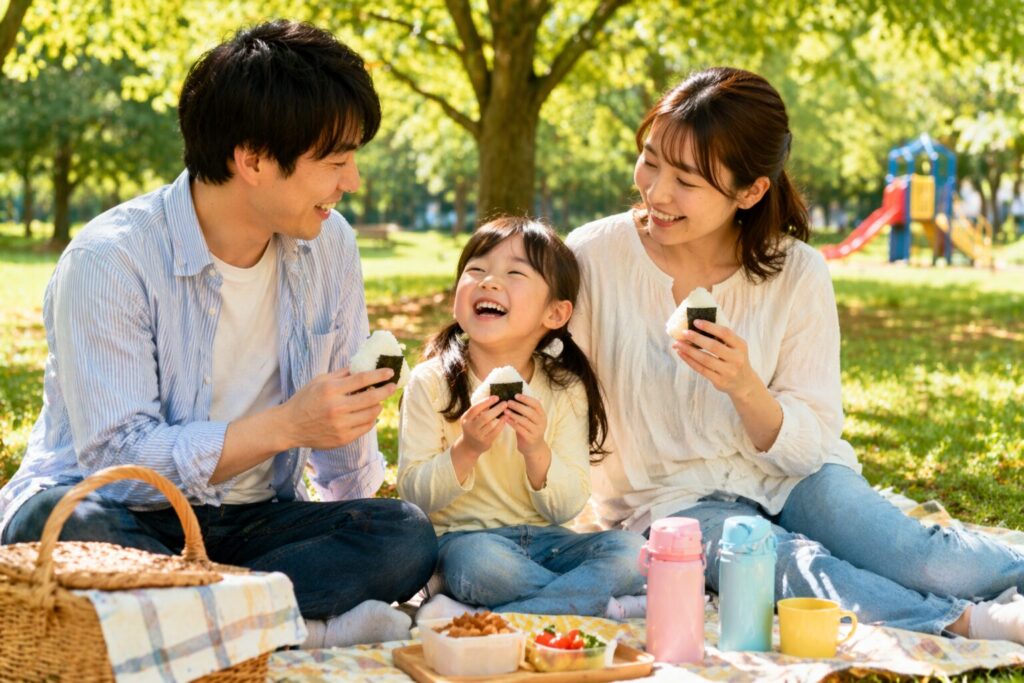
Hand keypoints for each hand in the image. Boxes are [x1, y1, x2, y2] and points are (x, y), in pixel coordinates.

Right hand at [279, 367, 395, 448]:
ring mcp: (341, 425)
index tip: (390, 372)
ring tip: (377, 401)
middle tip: (393, 386)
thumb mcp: (320, 381)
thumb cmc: (306, 399)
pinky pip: (366, 427)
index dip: (379, 375)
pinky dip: (371, 419)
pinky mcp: (343, 438)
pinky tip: (369, 413)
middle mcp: (337, 407)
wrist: (290, 426)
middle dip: (386, 390)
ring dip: (378, 405)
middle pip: (371, 397)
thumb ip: (342, 374)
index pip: (362, 379)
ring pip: (372, 413)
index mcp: (331, 390)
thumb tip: (363, 365)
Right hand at [456, 394, 505, 455]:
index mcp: (465, 419)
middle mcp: (470, 427)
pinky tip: (505, 419)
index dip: (486, 402)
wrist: (469, 446)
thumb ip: (479, 410)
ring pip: (490, 424)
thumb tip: (493, 398)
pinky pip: (495, 432)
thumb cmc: (473, 428)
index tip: (496, 397)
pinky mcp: (484, 442)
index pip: (475, 408)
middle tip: (505, 403)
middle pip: (484, 417)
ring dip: (500, 416)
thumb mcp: (471, 419)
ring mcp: (477, 436)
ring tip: (507, 410)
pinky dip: (501, 424)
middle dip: (496, 409)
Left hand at [505, 394, 547, 457]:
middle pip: (530, 412)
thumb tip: (517, 395)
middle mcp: (541, 423)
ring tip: (505, 410)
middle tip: (508, 402)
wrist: (534, 448)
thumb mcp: (531, 419)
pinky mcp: (530, 439)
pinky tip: (506, 420)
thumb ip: (527, 409)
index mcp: (542, 415)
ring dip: (514, 415)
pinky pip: (520, 429)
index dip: (526, 398)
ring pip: (525, 421)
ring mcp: (537, 431)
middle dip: (518, 406)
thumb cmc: (529, 430)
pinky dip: (512, 424)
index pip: (536, 404)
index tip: (516, 395)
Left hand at [672, 319, 761, 398]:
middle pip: (714, 346)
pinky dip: (690, 361)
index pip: (725, 333)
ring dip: (689, 350)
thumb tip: (695, 327)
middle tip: (683, 333)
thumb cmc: (734, 359)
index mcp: (740, 346)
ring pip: (705, 359)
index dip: (710, 326)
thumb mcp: (735, 347)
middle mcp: (736, 358)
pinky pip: (701, 369)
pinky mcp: (720, 381)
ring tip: (677, 344)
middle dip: (696, 338)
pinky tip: (682, 354)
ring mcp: (728, 371)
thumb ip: (721, 338)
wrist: (743, 382)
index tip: (695, 322)